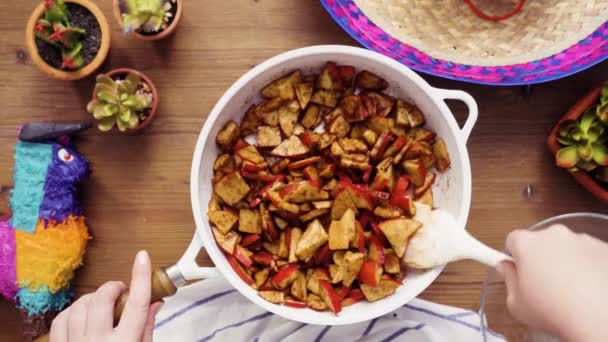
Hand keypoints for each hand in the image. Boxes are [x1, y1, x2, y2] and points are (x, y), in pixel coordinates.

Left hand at [50, 250, 161, 341]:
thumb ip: (147, 328)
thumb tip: (155, 303)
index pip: (137, 303)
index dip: (141, 277)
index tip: (143, 258)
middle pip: (103, 299)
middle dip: (112, 288)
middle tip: (120, 292)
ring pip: (80, 306)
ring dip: (93, 299)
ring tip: (102, 306)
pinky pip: (60, 319)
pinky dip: (73, 312)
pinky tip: (82, 316)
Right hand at [497, 225, 607, 341]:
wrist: (600, 318)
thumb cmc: (558, 311)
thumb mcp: (517, 304)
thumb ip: (508, 280)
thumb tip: (508, 270)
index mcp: (528, 244)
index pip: (512, 240)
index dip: (512, 257)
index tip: (514, 267)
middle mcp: (554, 235)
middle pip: (540, 242)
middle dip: (539, 260)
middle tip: (541, 286)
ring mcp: (581, 240)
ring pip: (565, 248)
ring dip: (564, 263)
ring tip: (568, 292)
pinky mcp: (603, 248)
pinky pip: (588, 255)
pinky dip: (586, 268)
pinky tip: (586, 289)